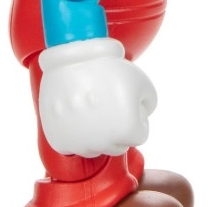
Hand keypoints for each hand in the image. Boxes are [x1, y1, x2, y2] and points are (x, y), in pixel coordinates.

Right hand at [37, 38, 156, 156]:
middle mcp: (102, 142)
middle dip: (116, 129)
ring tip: (91, 108)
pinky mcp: (58, 140)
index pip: (139, 136)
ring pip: (94, 149)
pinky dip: (74, 135)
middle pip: (117, 145)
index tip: (123, 101)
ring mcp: (78, 143)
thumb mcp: (143, 83)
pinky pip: (72, 147)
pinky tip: (75, 115)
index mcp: (126, 131)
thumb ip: (148, 106)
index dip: (135, 117)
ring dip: (96, 134)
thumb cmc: (110, 69)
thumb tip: (139, 119)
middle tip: (107, 105)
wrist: (72, 57)